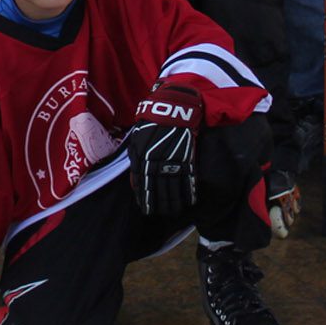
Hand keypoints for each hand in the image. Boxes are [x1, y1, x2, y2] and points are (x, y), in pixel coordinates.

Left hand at [125, 80, 201, 215]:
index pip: (143, 185)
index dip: (145, 199)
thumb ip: (136, 163)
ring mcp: (173, 160)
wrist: (171, 109)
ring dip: (174, 202)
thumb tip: (135, 185)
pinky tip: (189, 201)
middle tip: (161, 215)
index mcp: (143, 158)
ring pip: (174, 187)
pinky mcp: (187, 157)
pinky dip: (189, 191)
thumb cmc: (150, 125)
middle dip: (160, 205)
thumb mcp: (137, 142)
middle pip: (159, 190)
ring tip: (174, 213)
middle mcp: (157, 162)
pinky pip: (188, 178)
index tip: (146, 210)